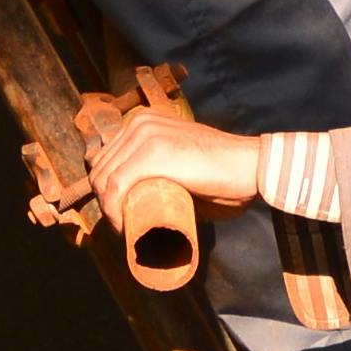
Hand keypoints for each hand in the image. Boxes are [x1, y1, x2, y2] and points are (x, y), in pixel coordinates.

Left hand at [88, 100, 263, 225]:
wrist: (250, 166)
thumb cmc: (221, 171)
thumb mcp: (180, 159)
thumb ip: (160, 167)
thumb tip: (137, 196)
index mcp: (143, 121)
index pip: (104, 157)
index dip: (104, 190)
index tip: (118, 214)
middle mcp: (139, 122)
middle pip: (100, 168)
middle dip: (104, 201)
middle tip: (122, 226)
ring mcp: (144, 135)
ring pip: (104, 178)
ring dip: (108, 211)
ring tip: (125, 230)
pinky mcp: (151, 154)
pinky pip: (115, 186)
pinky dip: (113, 211)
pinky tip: (123, 227)